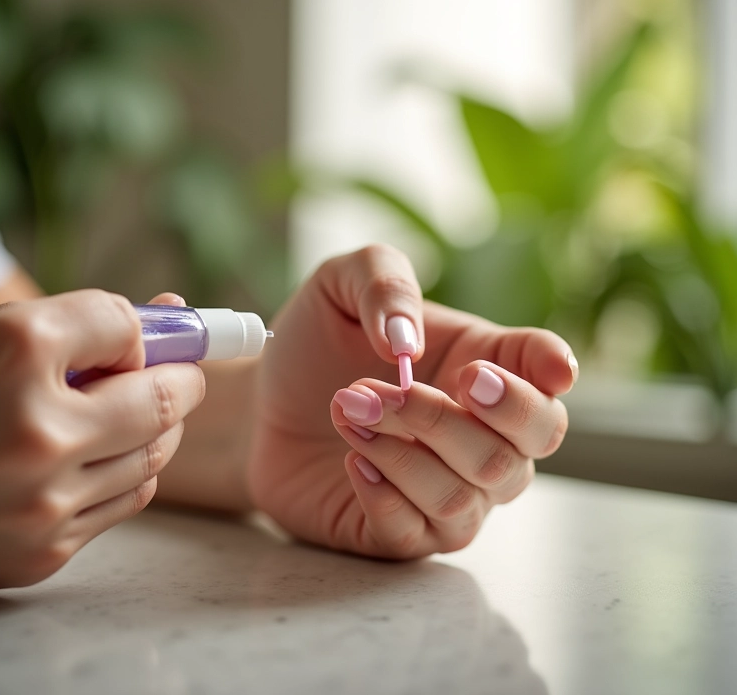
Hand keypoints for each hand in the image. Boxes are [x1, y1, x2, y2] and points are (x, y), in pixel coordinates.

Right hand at [0, 290, 204, 592]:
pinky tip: (99, 457)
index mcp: (14, 354)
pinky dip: (129, 471)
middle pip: (162, 400)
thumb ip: (82, 324)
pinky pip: (129, 498)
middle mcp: (36, 430)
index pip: (121, 323)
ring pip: (155, 454)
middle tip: (179, 377)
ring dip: (158, 428)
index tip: (134, 342)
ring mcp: (42, 500)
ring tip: (134, 415)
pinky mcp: (43, 551)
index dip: (136, 329)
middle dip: (182, 382)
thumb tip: (172, 310)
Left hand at [248, 245, 575, 558]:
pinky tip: (351, 459)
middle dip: (444, 421)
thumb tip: (407, 342)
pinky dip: (383, 495)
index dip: (549, 370)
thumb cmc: (318, 341)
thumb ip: (383, 283)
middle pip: (516, 451)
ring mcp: (449, 489)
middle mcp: (481, 434)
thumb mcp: (339, 284)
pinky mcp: (403, 532)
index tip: (514, 370)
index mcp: (484, 364)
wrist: (267, 400)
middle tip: (380, 388)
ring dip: (401, 453)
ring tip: (347, 410)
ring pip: (464, 496)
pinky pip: (418, 534)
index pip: (546, 374)